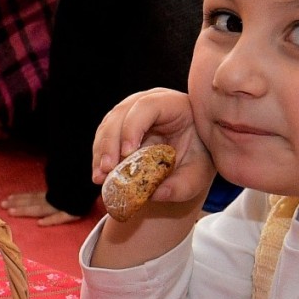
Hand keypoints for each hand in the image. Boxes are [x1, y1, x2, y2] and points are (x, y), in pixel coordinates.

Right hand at [90, 88, 213, 209]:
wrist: (191, 157)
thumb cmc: (198, 159)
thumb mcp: (198, 174)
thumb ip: (183, 185)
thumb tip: (156, 195)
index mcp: (173, 105)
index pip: (147, 106)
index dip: (133, 126)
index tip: (128, 153)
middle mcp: (148, 103)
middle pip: (121, 114)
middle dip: (111, 142)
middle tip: (108, 169)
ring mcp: (130, 113)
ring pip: (108, 125)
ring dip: (102, 152)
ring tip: (101, 177)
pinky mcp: (119, 127)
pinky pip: (104, 138)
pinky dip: (100, 157)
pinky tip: (100, 175)